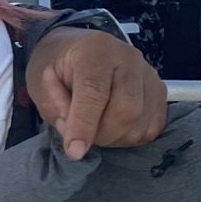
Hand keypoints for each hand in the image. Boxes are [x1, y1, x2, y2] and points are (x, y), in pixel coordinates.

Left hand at [26, 26, 167, 158]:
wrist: (77, 50)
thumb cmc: (57, 66)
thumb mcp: (39, 81)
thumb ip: (54, 107)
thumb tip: (75, 137)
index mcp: (95, 49)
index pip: (94, 91)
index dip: (85, 125)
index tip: (74, 152)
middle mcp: (129, 57)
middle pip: (127, 109)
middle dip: (102, 134)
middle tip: (82, 136)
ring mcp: (149, 74)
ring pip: (141, 122)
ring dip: (115, 138)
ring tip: (95, 128)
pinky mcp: (160, 91)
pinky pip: (153, 127)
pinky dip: (131, 137)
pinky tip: (114, 128)